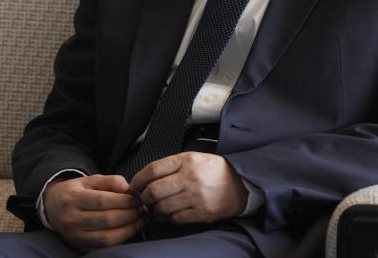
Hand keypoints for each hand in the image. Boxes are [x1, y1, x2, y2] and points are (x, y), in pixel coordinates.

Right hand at [42, 174, 144, 250]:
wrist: (53, 208)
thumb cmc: (75, 192)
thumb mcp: (89, 180)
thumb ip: (109, 181)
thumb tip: (127, 187)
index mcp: (73, 198)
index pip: (102, 201)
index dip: (123, 200)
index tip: (136, 198)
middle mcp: (72, 219)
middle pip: (106, 220)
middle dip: (129, 215)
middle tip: (141, 209)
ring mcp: (75, 235)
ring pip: (107, 237)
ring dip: (128, 229)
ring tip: (139, 219)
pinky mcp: (80, 246)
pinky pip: (104, 247)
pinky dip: (121, 239)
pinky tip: (129, 229)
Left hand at [129, 152, 248, 224]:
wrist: (243, 184)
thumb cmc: (216, 171)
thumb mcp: (194, 158)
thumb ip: (171, 165)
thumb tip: (146, 177)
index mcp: (187, 160)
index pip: (152, 170)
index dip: (138, 179)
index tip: (135, 185)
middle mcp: (190, 178)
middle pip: (153, 190)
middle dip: (144, 197)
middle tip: (145, 198)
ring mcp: (196, 196)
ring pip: (162, 207)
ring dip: (157, 208)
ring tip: (161, 205)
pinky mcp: (202, 212)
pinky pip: (176, 218)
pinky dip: (171, 217)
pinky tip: (176, 210)